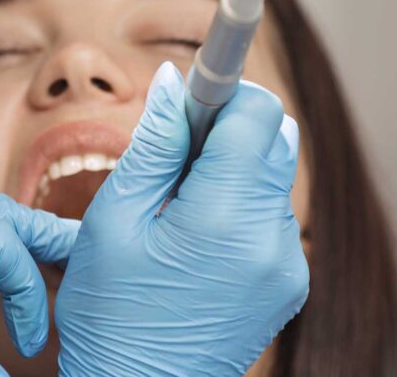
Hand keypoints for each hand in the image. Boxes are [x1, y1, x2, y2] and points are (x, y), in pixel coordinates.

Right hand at [55, 63, 308, 376]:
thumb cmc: (109, 316)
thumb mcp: (113, 221)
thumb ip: (153, 144)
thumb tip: (175, 80)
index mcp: (225, 219)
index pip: (257, 113)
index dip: (223, 91)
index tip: (190, 92)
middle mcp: (272, 239)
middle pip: (274, 137)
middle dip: (228, 126)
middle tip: (172, 151)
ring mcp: (287, 266)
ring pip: (274, 173)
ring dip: (232, 164)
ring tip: (177, 201)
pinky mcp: (288, 284)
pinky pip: (272, 214)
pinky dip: (240, 202)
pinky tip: (194, 232)